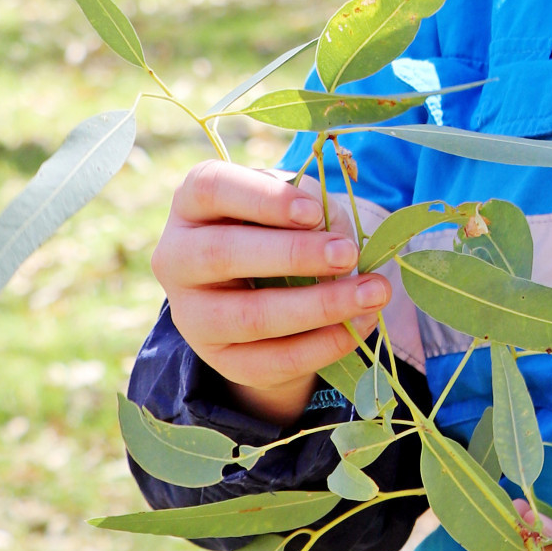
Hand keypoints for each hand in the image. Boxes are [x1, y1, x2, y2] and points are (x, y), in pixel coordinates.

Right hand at [150, 161, 390, 422]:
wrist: (261, 291)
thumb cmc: (281, 229)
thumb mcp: (293, 207)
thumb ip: (311, 211)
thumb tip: (337, 238)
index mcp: (192, 203)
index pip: (211, 189)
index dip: (263, 199)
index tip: (313, 211)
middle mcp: (177, 257)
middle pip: (221, 254)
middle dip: (292, 255)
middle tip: (348, 254)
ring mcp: (191, 314)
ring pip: (249, 316)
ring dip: (319, 307)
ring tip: (373, 293)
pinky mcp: (219, 359)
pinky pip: (270, 361)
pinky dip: (322, 345)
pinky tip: (360, 326)